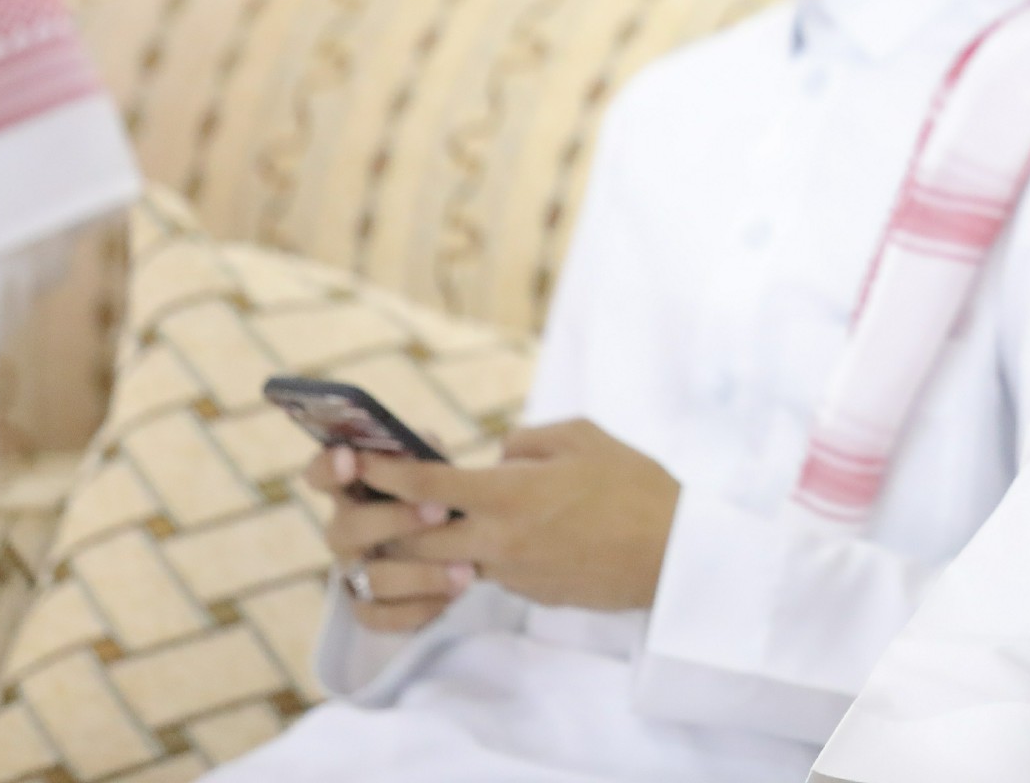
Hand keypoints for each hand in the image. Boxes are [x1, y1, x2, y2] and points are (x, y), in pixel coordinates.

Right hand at [306, 445, 473, 634]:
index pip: (320, 475)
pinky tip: (452, 595)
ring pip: (372, 579)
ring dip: (420, 574)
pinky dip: (418, 610)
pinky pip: (380, 617)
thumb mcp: (435, 465)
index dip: (327, 468)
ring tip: (466, 571)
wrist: (462, 538)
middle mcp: (344, 531)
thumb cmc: (440, 492)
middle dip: (395, 519)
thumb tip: (419, 447)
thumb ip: (423, 453)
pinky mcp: (369, 608)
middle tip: (442, 511)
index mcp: (352, 489)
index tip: (349, 459)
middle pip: (348, 528)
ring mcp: (353, 572)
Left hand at [361, 419, 680, 612]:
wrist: (670, 554)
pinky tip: (484, 538)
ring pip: (442, 562)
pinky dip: (469, 556)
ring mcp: (510, 572)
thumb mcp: (581, 437)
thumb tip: (497, 456)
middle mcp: (498, 538)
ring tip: (419, 520)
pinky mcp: (526, 592)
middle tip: (370, 497)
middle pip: (414, 536)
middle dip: (387, 517)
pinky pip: (482, 573)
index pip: (426, 483)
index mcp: (509, 494)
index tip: (359, 458)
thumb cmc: (633, 485)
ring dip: (422, 543)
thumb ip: (526, 441)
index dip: (385, 470)